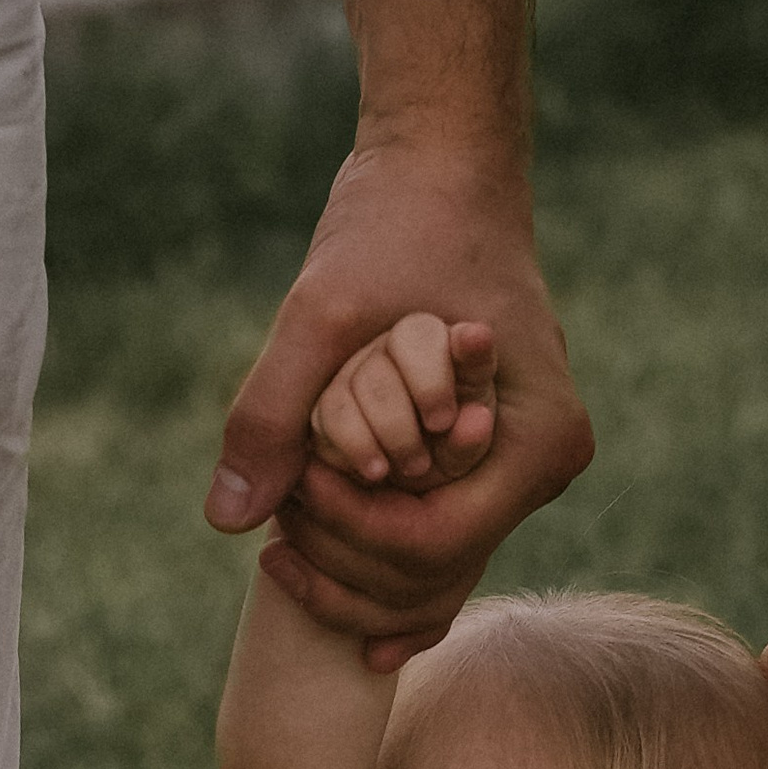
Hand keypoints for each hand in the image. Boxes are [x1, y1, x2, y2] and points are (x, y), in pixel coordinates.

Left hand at [207, 143, 592, 675]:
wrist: (444, 169)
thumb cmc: (396, 223)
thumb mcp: (323, 311)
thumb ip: (274, 412)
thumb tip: (226, 518)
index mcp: (535, 440)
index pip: (436, 542)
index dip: (354, 532)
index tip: (294, 491)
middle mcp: (542, 470)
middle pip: (436, 576)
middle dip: (348, 564)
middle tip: (275, 529)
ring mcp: (521, 476)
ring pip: (436, 582)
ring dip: (355, 580)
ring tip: (280, 544)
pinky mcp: (490, 470)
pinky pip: (440, 554)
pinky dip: (382, 576)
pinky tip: (331, 598)